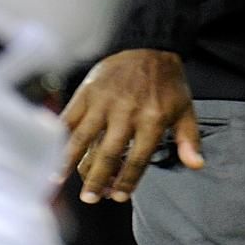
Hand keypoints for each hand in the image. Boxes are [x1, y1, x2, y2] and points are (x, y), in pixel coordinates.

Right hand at [61, 49, 201, 202]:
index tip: (119, 197)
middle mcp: (126, 113)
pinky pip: (69, 118)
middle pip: (108, 153)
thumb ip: (189, 139)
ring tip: (57, 183)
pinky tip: (48, 154)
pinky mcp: (87, 93)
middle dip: (97, 179)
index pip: (137, 159)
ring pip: (83, 139)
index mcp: (153, 120)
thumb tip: (197, 165)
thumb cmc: (168, 83)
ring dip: (70, 163)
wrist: (149, 46)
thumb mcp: (185, 109)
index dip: (127, 180)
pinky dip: (57, 137)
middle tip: (91, 198)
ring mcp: (104, 103)